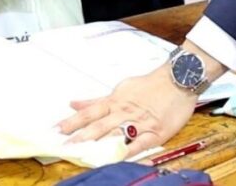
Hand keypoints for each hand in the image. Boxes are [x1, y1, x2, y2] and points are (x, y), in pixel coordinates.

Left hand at [58, 68, 196, 156]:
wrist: (178, 79)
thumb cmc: (149, 85)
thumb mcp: (120, 90)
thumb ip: (96, 101)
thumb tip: (74, 104)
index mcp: (114, 102)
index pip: (89, 113)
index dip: (72, 122)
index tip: (57, 131)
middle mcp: (124, 112)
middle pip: (99, 126)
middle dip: (81, 137)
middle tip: (65, 147)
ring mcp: (140, 122)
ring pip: (116, 134)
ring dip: (100, 145)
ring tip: (84, 154)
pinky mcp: (156, 132)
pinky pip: (140, 143)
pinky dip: (129, 151)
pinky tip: (118, 157)